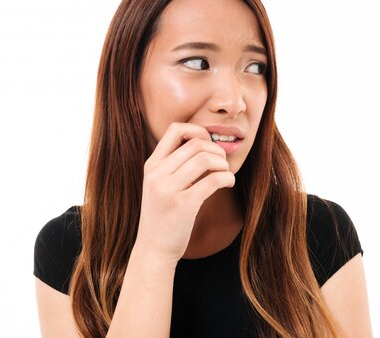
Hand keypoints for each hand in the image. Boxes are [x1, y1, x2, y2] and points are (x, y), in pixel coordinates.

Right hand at [133, 122, 235, 262]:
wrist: (153, 249)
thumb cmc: (162, 215)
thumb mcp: (158, 184)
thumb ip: (173, 165)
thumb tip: (204, 143)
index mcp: (151, 165)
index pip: (175, 129)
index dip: (197, 130)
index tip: (208, 145)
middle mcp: (157, 174)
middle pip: (196, 144)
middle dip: (216, 150)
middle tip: (222, 163)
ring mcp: (168, 190)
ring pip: (205, 159)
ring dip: (223, 164)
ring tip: (225, 174)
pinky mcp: (183, 206)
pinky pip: (213, 181)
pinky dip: (227, 178)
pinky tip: (228, 183)